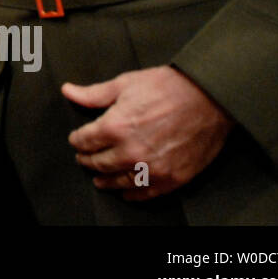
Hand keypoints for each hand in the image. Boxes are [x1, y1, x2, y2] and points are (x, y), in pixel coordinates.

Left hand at [63, 66, 233, 199]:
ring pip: (118, 181)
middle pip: (99, 163)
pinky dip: (132, 194)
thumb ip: (93, 94)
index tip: (77, 140)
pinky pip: (145, 192)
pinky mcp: (172, 178)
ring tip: (99, 179)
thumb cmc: (168, 87)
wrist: (209, 97)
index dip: (77, 140)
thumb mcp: (125, 84)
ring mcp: (152, 167)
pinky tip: (125, 192)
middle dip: (87, 160)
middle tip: (84, 159)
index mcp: (115, 126)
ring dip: (105, 180)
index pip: (85, 141)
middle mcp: (131, 151)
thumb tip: (68, 91)